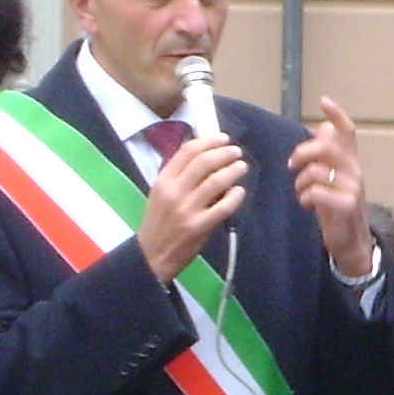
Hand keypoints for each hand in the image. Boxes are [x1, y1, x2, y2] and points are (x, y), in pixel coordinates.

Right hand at [138, 135, 246, 282]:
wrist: (151, 255)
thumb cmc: (159, 222)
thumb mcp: (160, 194)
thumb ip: (178, 177)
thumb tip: (205, 157)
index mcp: (163, 180)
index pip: (187, 152)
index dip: (208, 141)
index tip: (223, 139)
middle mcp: (174, 191)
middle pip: (204, 162)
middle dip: (224, 153)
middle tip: (236, 152)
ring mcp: (187, 209)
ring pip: (215, 182)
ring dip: (232, 171)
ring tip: (241, 167)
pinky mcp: (199, 226)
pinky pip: (223, 207)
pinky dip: (235, 196)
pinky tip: (240, 191)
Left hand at [289, 97, 374, 279]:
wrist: (351, 241)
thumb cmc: (337, 207)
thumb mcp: (331, 177)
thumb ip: (327, 154)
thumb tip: (324, 126)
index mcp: (350, 162)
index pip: (347, 132)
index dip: (337, 114)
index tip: (323, 100)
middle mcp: (354, 171)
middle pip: (328, 146)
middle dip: (303, 152)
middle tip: (292, 164)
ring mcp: (352, 188)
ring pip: (317, 171)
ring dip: (300, 181)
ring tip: (301, 192)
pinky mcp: (346, 205)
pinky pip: (316, 192)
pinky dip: (304, 197)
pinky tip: (306, 205)